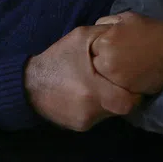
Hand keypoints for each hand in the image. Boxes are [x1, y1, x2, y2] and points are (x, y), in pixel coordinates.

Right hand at [24, 25, 140, 131]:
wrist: (28, 84)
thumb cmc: (57, 59)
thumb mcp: (80, 37)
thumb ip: (106, 34)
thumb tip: (128, 34)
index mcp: (92, 91)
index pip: (129, 100)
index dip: (134, 90)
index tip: (132, 78)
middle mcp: (90, 112)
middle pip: (122, 108)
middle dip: (125, 94)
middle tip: (121, 81)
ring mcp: (84, 122)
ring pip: (111, 114)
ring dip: (113, 101)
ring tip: (106, 85)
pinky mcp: (79, 127)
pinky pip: (99, 117)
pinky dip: (100, 106)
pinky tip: (93, 94)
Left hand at [90, 12, 162, 94]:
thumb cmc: (153, 31)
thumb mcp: (127, 18)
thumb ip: (106, 24)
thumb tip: (95, 32)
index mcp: (104, 42)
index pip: (88, 49)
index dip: (97, 48)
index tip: (108, 48)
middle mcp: (105, 63)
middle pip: (92, 66)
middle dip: (99, 62)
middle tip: (115, 59)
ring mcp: (115, 80)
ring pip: (102, 80)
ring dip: (107, 75)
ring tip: (123, 68)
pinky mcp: (126, 91)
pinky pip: (114, 89)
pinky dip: (118, 84)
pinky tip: (129, 76)